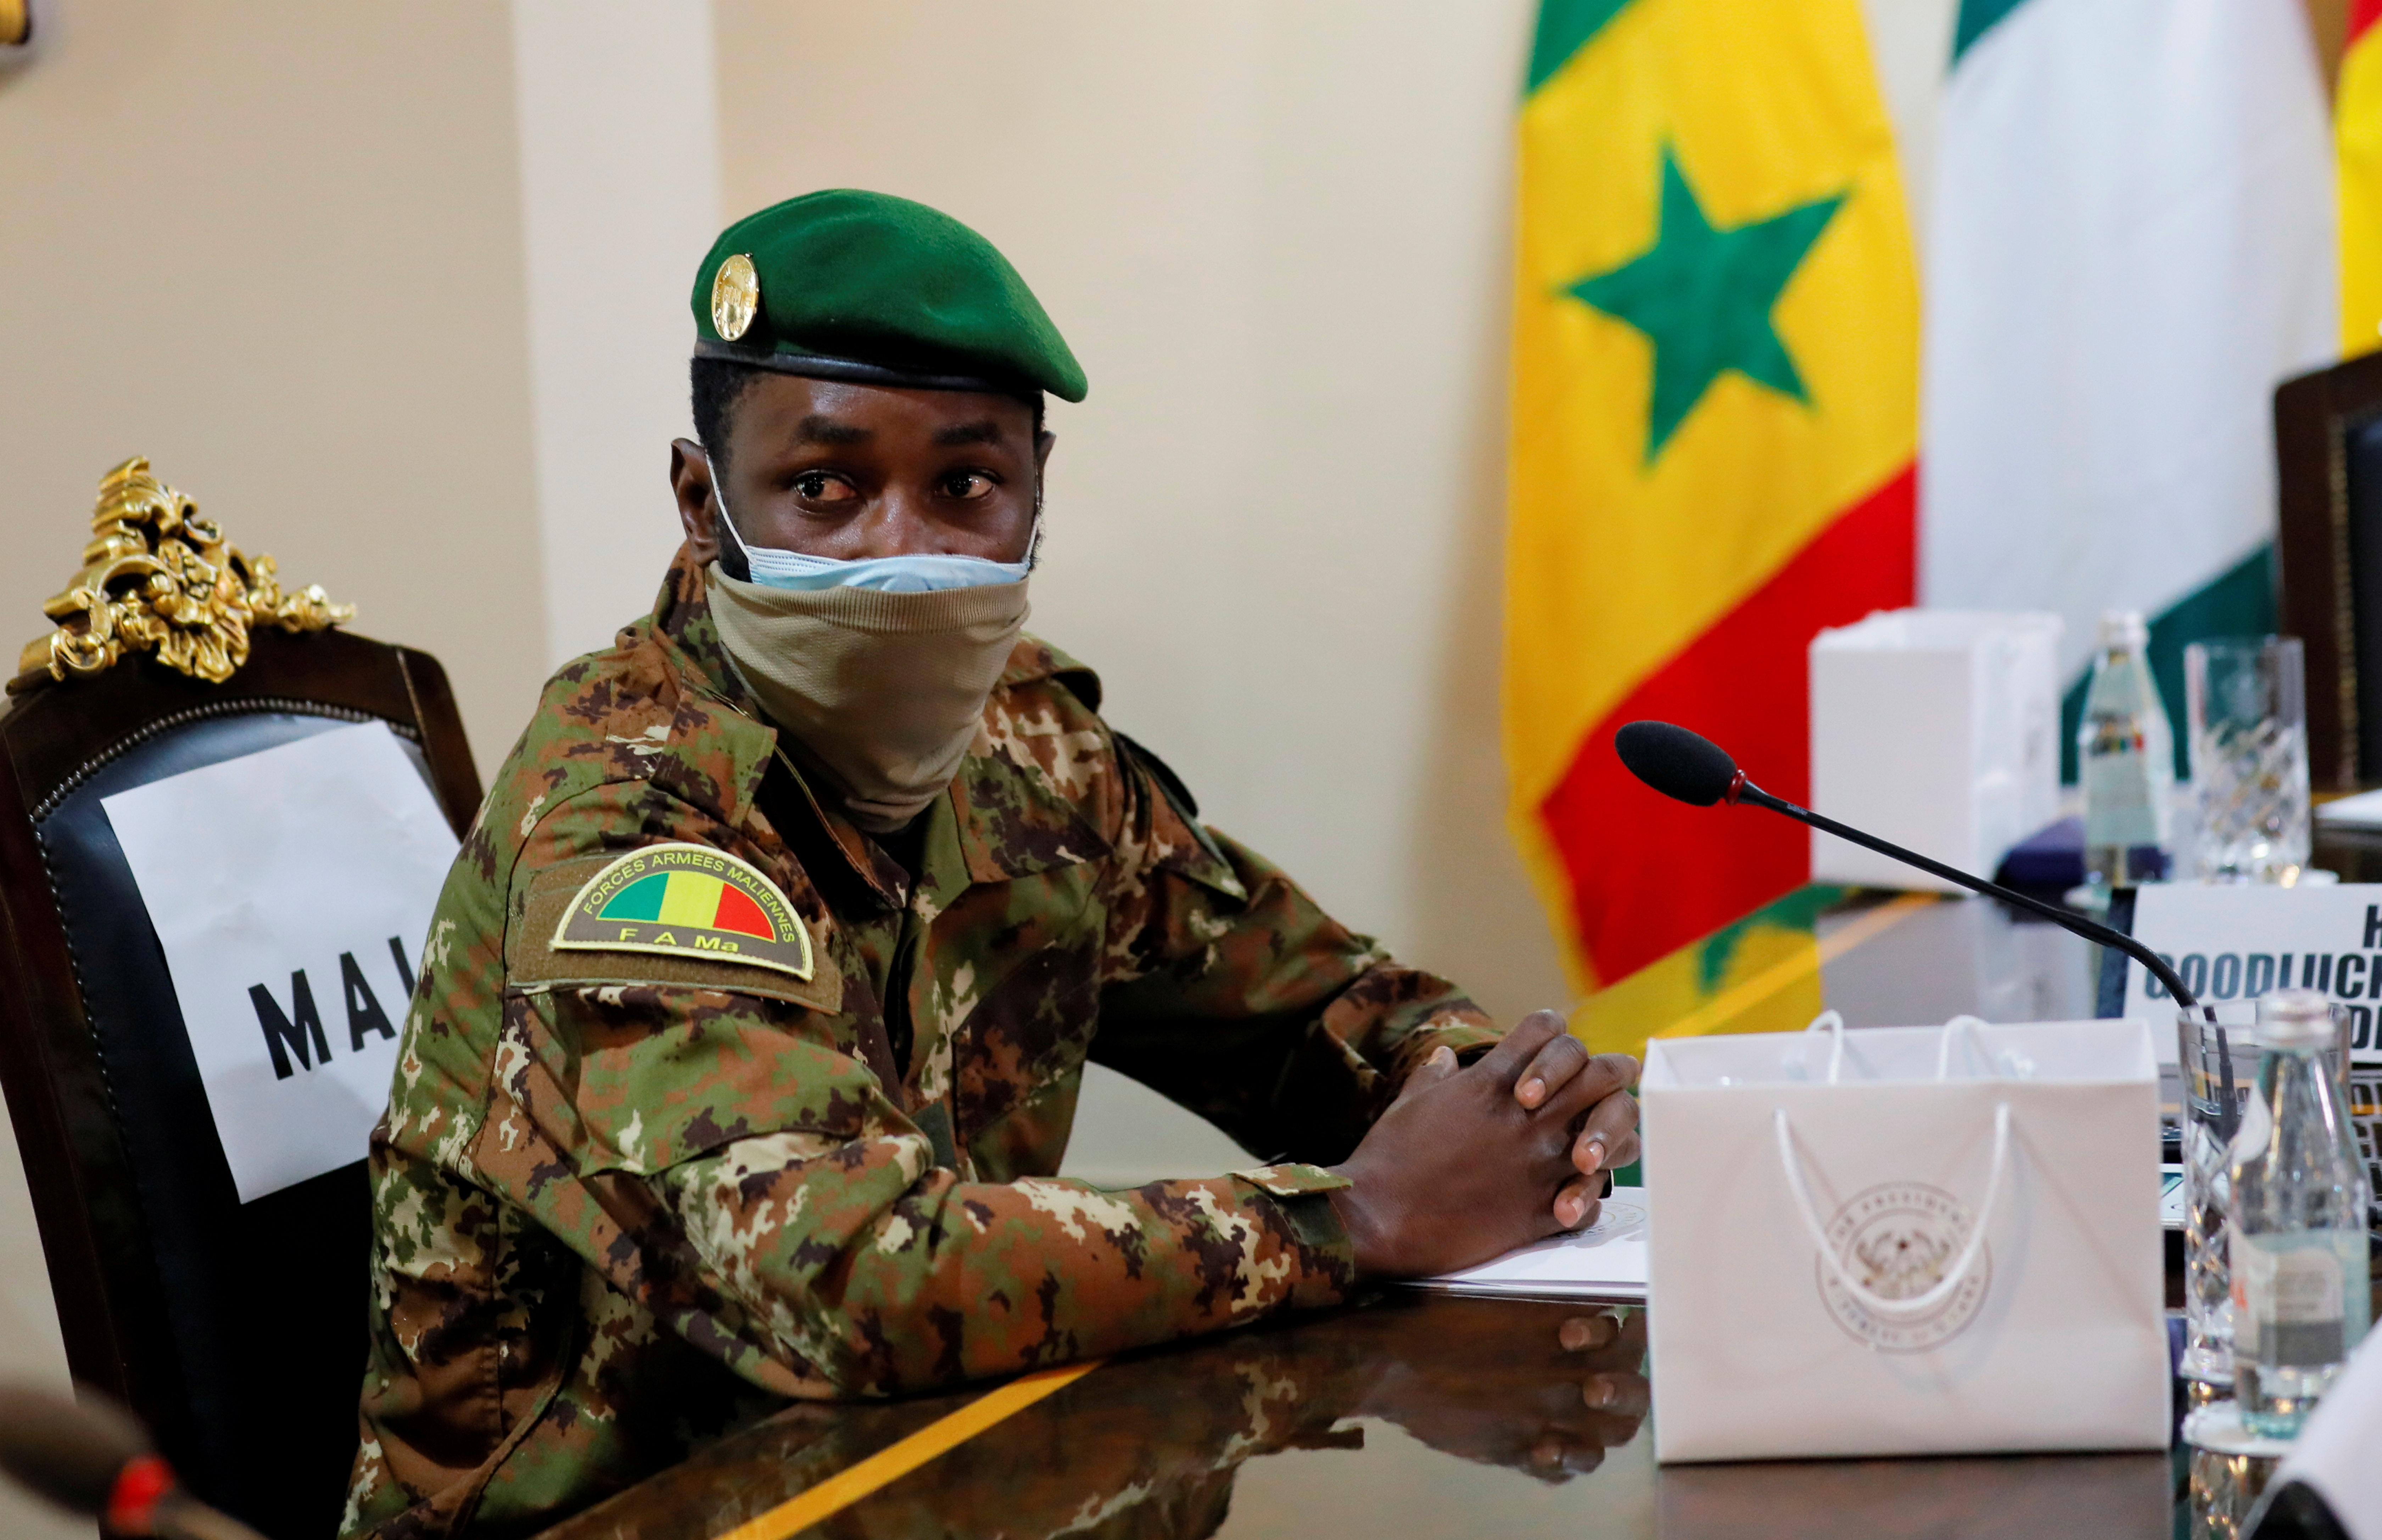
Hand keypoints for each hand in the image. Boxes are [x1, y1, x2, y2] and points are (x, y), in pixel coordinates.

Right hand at [1325, 1013, 1640, 1277]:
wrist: (1380, 1221)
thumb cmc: (1388, 1159)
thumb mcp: (1408, 1103)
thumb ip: (1433, 1076)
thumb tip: (1444, 1057)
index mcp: (1491, 1082)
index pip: (1548, 1027)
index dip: (1552, 1032)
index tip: (1548, 1047)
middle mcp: (1527, 1117)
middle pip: (1603, 1072)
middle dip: (1611, 1072)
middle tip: (1606, 1082)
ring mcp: (1540, 1164)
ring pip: (1619, 1136)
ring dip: (1612, 1136)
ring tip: (1595, 1144)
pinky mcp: (1542, 1211)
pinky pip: (1596, 1199)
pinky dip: (1588, 1197)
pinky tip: (1571, 1197)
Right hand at [1357, 1297, 1650, 1481]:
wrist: (1392, 1361)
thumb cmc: (1438, 1317)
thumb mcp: (1499, 1294)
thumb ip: (1545, 1306)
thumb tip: (1581, 1310)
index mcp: (1561, 1329)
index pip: (1622, 1336)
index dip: (1632, 1333)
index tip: (1629, 1325)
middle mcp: (1564, 1376)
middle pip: (1629, 1391)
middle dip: (1628, 1383)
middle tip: (1611, 1375)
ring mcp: (1546, 1417)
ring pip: (1608, 1436)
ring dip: (1609, 1425)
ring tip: (1590, 1411)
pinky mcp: (1520, 1450)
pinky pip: (1564, 1470)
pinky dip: (1567, 1461)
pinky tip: (1555, 1445)